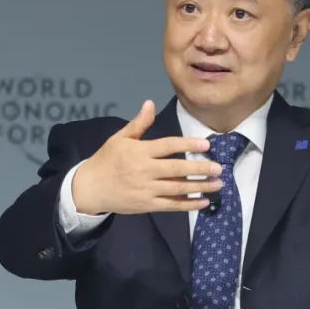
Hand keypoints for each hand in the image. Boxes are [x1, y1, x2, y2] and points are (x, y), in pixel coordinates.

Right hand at [72, 100, 223, 214]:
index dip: (187, 144)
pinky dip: (188, 204)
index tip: (206, 144)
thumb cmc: (107, 160)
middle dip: (200, 168)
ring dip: (199, 187)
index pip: (167, 146)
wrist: (90, 189)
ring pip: (177, 188)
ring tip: (218, 184)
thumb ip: (138, 124)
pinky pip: (171, 205)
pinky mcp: (147, 205)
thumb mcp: (119, 139)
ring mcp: (146, 190)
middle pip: (176, 169)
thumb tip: (150, 103)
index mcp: (139, 152)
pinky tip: (203, 202)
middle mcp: (144, 171)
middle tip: (218, 168)